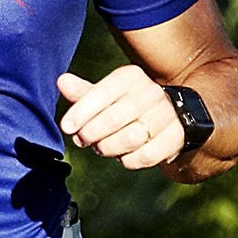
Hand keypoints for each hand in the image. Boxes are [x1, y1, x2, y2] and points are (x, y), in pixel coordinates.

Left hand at [57, 66, 188, 171]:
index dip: (81, 111)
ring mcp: (166, 115)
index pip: (102, 93)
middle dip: (92, 133)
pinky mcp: (175, 137)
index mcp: (131, 77)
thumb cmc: (126, 105)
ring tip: (101, 147)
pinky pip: (146, 156)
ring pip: (130, 138)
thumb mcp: (105, 96)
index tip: (66, 127)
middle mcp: (152, 92)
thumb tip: (62, 81)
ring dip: (109, 147)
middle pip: (114, 118)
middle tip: (82, 140)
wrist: (170, 116)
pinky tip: (122, 157)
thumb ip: (83, 92)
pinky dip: (128, 160)